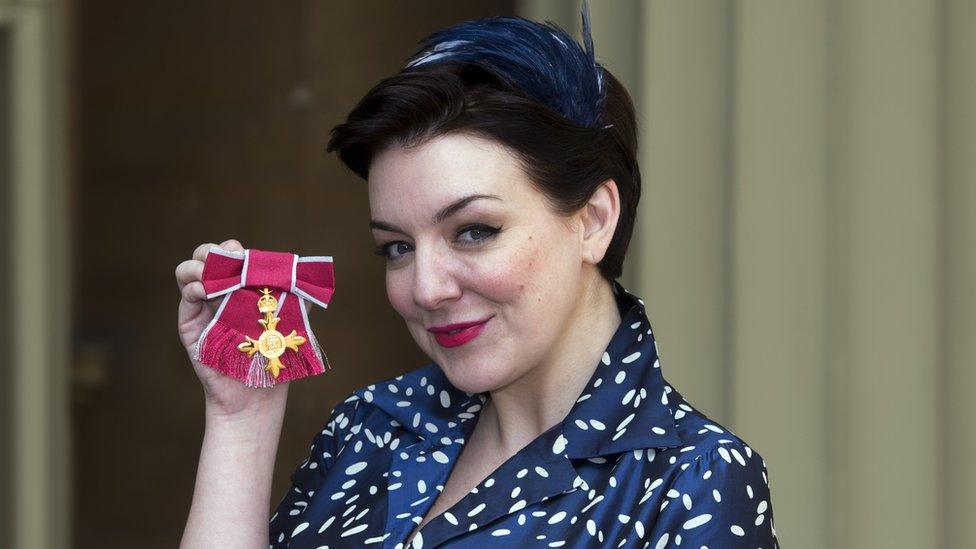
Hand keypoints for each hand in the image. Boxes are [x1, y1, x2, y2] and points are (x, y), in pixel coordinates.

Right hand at [175, 239, 287, 415]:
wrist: (257, 392)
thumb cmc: (274, 356)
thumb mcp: (293, 320)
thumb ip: (298, 296)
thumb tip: (305, 273)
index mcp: (241, 287)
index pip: (231, 255)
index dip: (236, 250)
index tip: (249, 258)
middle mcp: (219, 292)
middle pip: (205, 255)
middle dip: (214, 250)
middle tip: (230, 260)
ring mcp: (202, 306)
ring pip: (187, 271)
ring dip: (199, 264)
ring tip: (213, 273)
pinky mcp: (190, 324)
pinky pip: (185, 296)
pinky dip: (193, 287)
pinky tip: (206, 290)